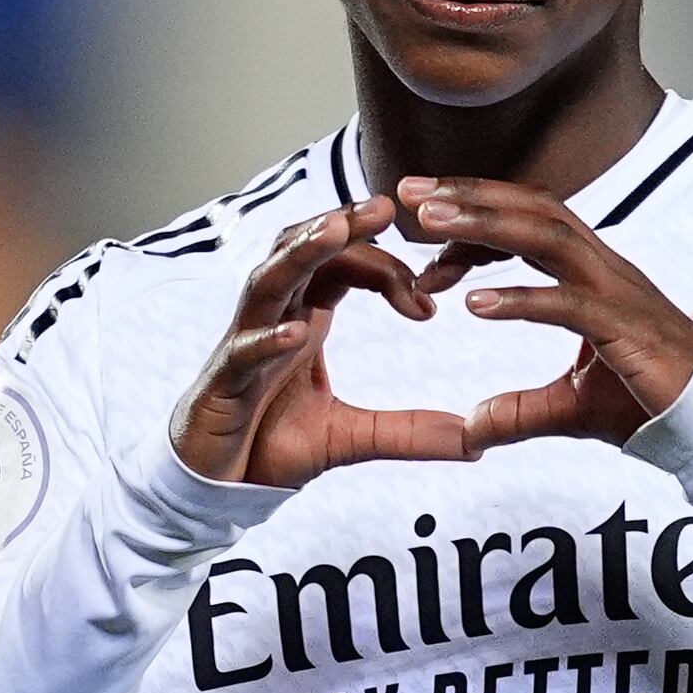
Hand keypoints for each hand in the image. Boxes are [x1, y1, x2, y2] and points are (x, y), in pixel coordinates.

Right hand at [171, 199, 472, 487]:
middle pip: (303, 251)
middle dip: (341, 224)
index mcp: (304, 318)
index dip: (386, 268)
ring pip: (266, 281)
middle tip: (386, 206)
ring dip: (300, 254)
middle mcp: (273, 319)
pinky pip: (242, 351)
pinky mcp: (223, 383)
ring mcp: (243, 345)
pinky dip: (267, 339)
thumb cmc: (271, 446)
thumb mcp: (353, 438)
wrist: (215, 486)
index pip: (344, 266)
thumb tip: (477, 442)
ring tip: (334, 232)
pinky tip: (294, 334)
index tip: (430, 302)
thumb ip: (409, 433)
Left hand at [388, 175, 692, 448]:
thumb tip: (472, 428)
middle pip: (533, 209)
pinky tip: (474, 304)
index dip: (475, 210)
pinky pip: (569, 304)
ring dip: (485, 226)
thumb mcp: (568, 408)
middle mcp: (602, 269)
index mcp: (589, 273)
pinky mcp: (625, 330)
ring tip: (431, 224)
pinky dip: (521, 299)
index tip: (419, 213)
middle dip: (470, 195)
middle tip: (409, 191)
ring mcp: (616, 294)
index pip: (527, 220)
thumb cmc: (650, 398)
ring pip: (548, 239)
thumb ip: (519, 412)